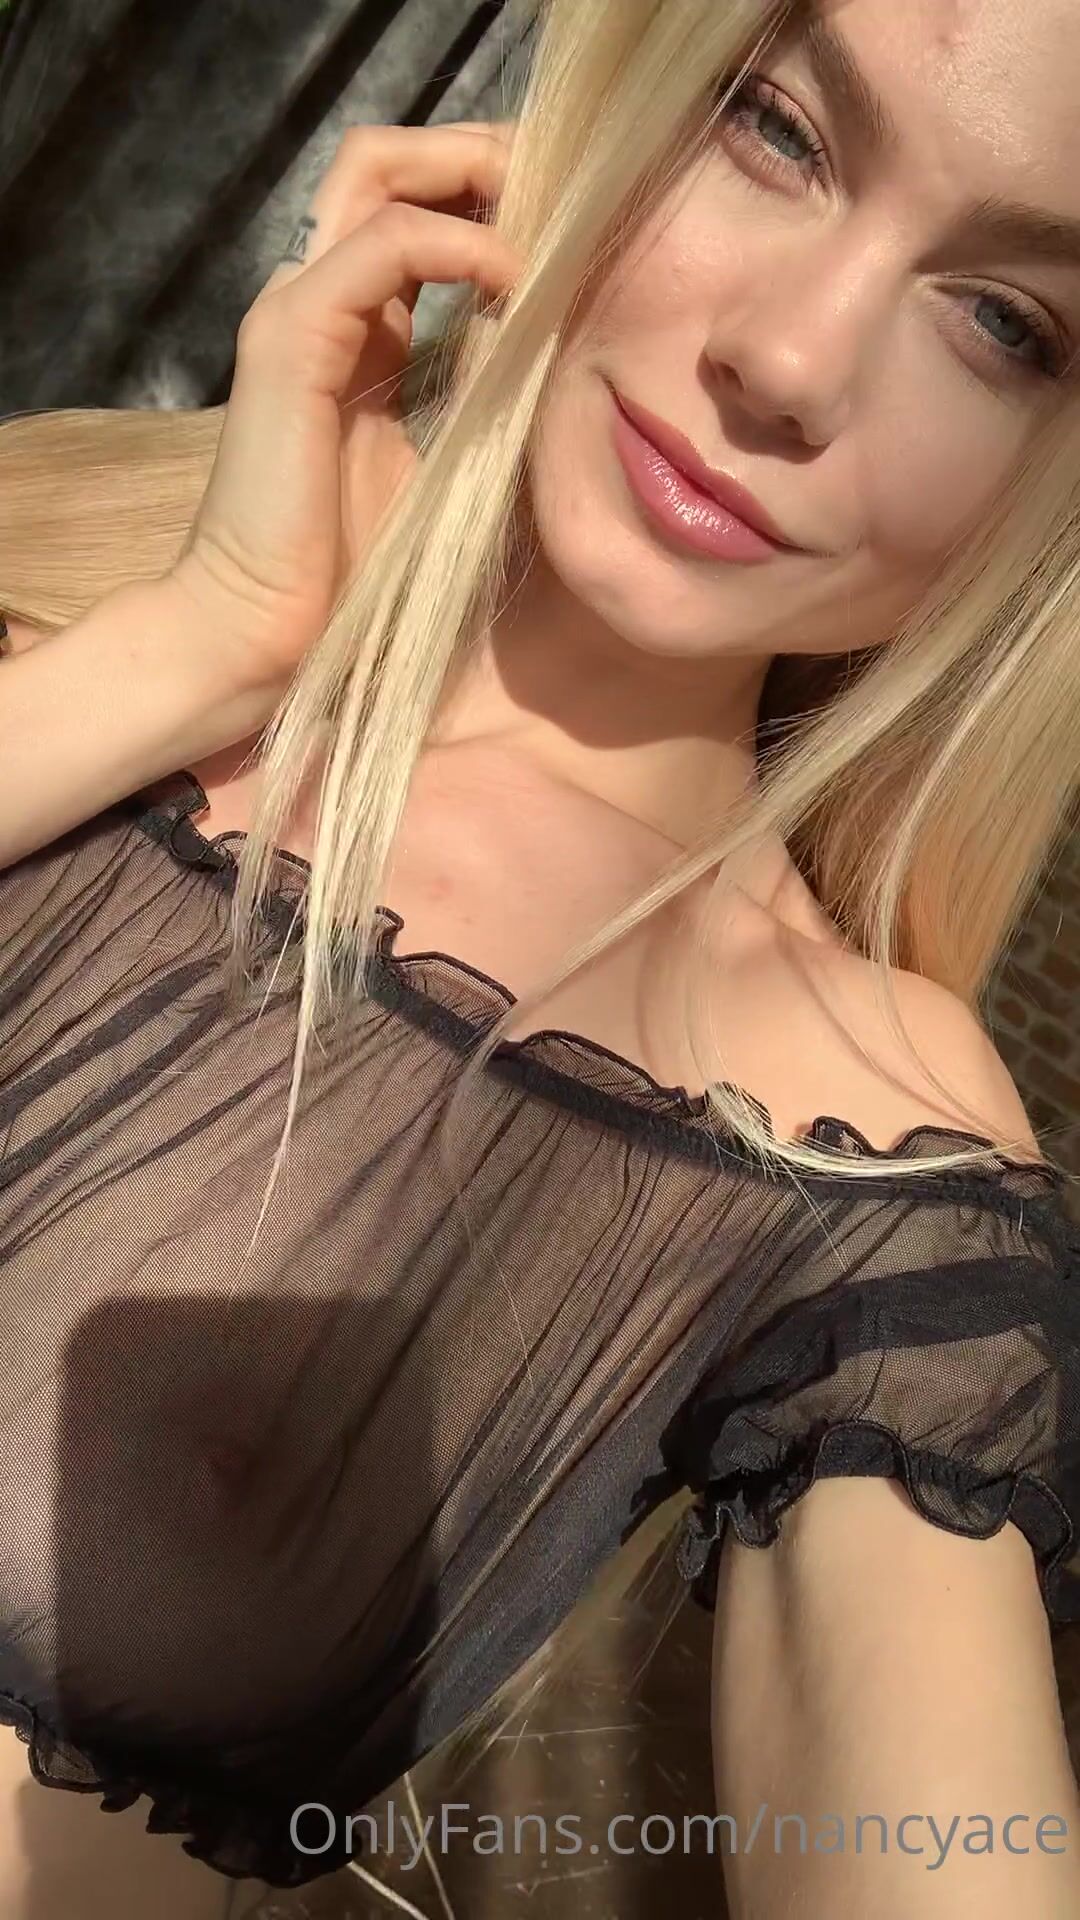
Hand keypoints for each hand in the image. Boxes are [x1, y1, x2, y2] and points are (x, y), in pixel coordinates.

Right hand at [168, 120, 521, 694]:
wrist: (263, 633)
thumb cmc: (349, 573)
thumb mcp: (442, 463)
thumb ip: (478, 395)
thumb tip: (552, 353)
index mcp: (353, 328)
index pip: (414, 206)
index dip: (488, 191)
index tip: (571, 213)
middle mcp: (318, 300)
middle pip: (389, 161)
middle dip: (481, 153)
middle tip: (564, 182)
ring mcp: (296, 310)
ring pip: (377, 170)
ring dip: (473, 172)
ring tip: (548, 211)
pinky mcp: (292, 339)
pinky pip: (385, 245)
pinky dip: (460, 245)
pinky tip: (515, 280)